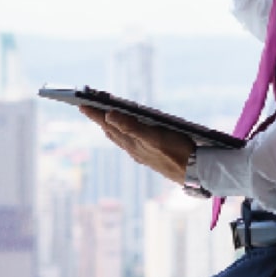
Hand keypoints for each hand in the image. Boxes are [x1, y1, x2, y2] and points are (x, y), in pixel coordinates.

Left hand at [80, 106, 194, 183]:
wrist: (194, 172)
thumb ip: (131, 126)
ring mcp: (141, 153)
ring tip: (102, 118)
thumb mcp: (154, 136)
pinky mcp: (150, 155)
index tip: (81, 104)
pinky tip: (126, 134)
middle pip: (111, 131)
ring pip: (119, 138)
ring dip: (110, 126)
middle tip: (87, 107)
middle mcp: (133, 148)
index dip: (94, 114)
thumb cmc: (176, 152)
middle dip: (99, 119)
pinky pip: (130, 142)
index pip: (108, 124)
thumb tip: (108, 115)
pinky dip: (123, 133)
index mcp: (131, 142)